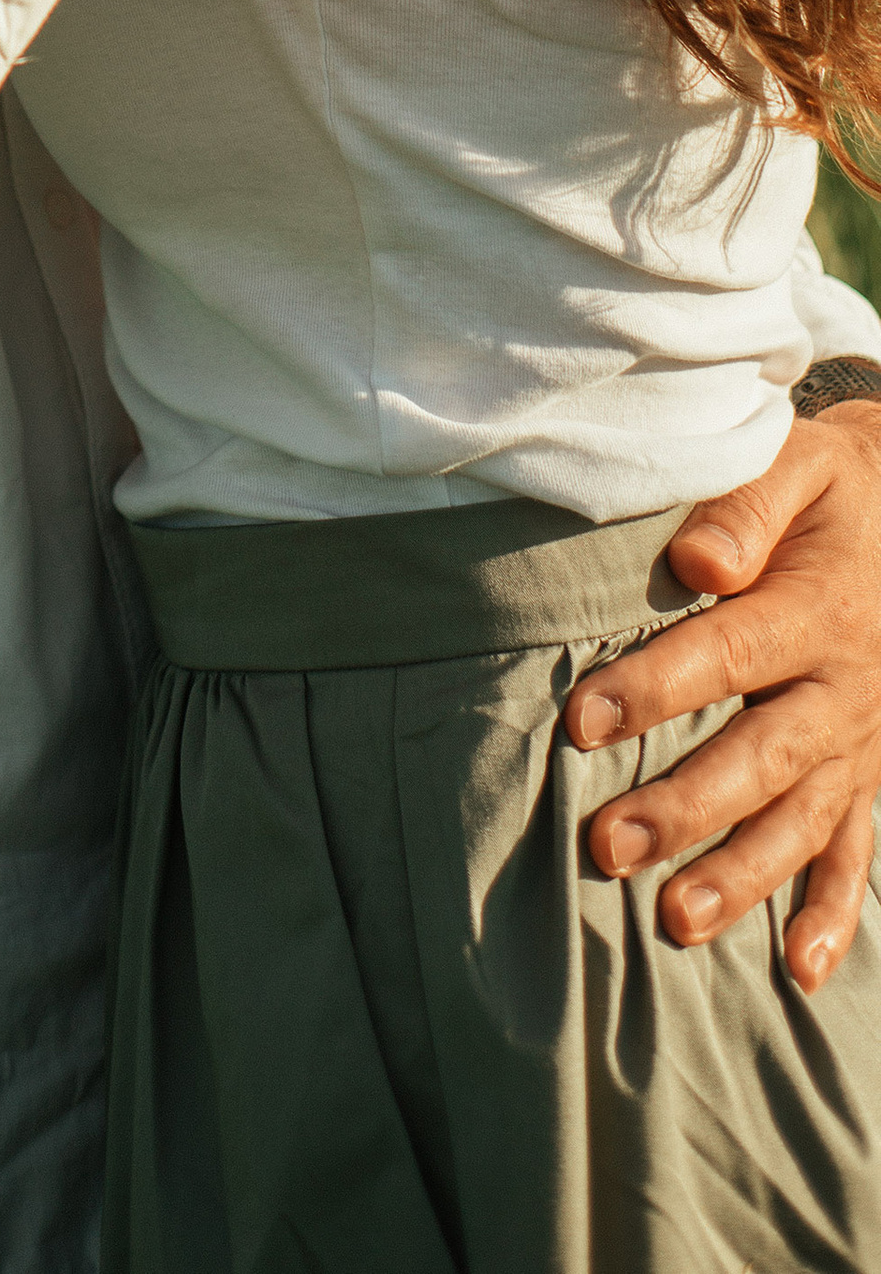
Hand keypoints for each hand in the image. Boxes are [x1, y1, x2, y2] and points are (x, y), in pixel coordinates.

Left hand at [569, 403, 880, 991]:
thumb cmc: (836, 491)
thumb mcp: (803, 464)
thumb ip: (748, 504)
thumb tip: (694, 556)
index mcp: (817, 610)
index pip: (727, 654)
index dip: (655, 688)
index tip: (582, 721)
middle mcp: (843, 689)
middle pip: (760, 758)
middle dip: (685, 807)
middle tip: (606, 844)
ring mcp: (862, 743)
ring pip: (802, 822)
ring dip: (742, 876)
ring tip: (674, 921)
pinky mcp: (872, 775)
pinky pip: (859, 852)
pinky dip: (834, 913)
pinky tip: (800, 971)